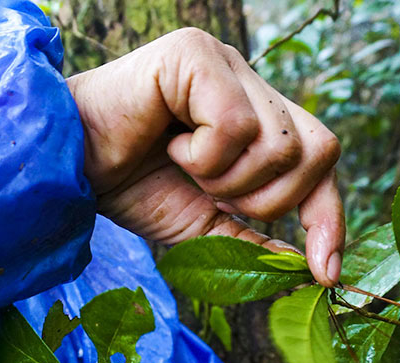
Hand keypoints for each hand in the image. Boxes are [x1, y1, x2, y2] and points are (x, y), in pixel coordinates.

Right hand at [66, 28, 344, 286]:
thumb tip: (311, 269)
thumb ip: (256, 240)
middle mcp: (252, 84)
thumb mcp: (207, 225)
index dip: (329, 217)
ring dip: (228, 180)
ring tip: (185, 166)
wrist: (70, 167)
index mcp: (260, 118)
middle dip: (267, 200)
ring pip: (280, 144)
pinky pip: (236, 126)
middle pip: (316, 152)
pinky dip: (204, 157)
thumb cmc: (135, 186)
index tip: (325, 273)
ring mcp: (228, 63)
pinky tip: (170, 145)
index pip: (322, 161)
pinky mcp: (197, 53)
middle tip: (215, 195)